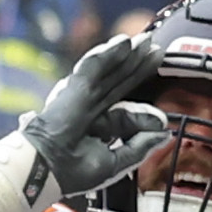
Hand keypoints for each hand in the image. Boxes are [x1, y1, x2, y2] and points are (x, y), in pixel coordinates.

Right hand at [0, 32, 168, 211]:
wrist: (46, 167)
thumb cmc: (72, 171)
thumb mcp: (113, 163)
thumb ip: (138, 148)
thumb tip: (165, 135)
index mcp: (96, 127)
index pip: (125, 112)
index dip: (145, 113)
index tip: (162, 120)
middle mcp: (90, 108)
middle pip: (120, 84)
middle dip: (138, 68)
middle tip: (156, 51)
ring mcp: (83, 96)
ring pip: (110, 70)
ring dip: (128, 55)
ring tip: (146, 40)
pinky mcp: (76, 88)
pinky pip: (94, 66)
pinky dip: (109, 53)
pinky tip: (125, 42)